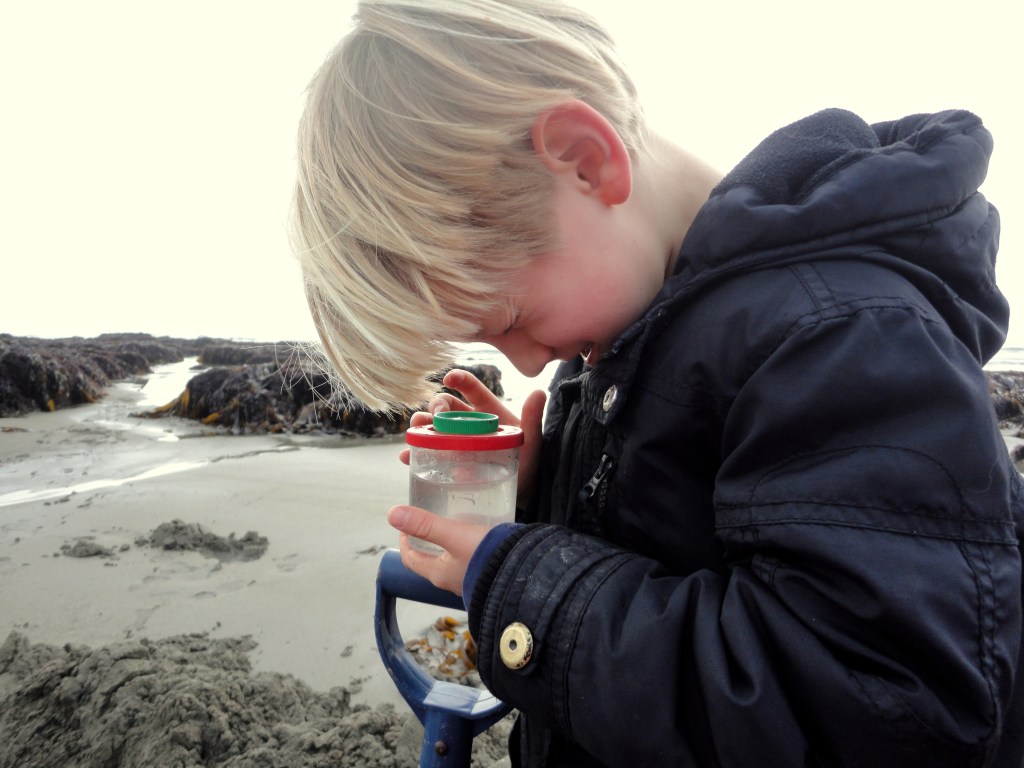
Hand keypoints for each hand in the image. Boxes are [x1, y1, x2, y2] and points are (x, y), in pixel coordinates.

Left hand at [387, 504, 489, 594]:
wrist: (525, 573)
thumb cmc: (487, 556)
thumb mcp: (454, 534)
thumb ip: (425, 524)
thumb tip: (392, 514)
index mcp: (438, 573)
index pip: (411, 559)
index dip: (405, 541)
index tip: (406, 525)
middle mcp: (451, 581)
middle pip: (429, 561)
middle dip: (426, 542)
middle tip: (429, 521)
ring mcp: (470, 581)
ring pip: (450, 562)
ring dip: (447, 546)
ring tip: (454, 524)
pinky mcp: (486, 576)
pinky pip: (470, 562)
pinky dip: (467, 550)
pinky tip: (479, 536)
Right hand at [399, 368, 546, 503]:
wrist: (522, 493)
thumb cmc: (528, 463)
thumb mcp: (531, 442)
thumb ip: (533, 419)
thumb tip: (540, 392)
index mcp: (488, 411)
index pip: (472, 389)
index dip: (459, 379)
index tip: (448, 378)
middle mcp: (469, 422)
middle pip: (446, 406)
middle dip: (435, 407)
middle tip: (432, 417)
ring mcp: (456, 441)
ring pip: (432, 427)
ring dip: (420, 427)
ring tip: (414, 433)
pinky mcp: (448, 460)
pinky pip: (428, 452)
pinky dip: (415, 452)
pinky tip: (407, 457)